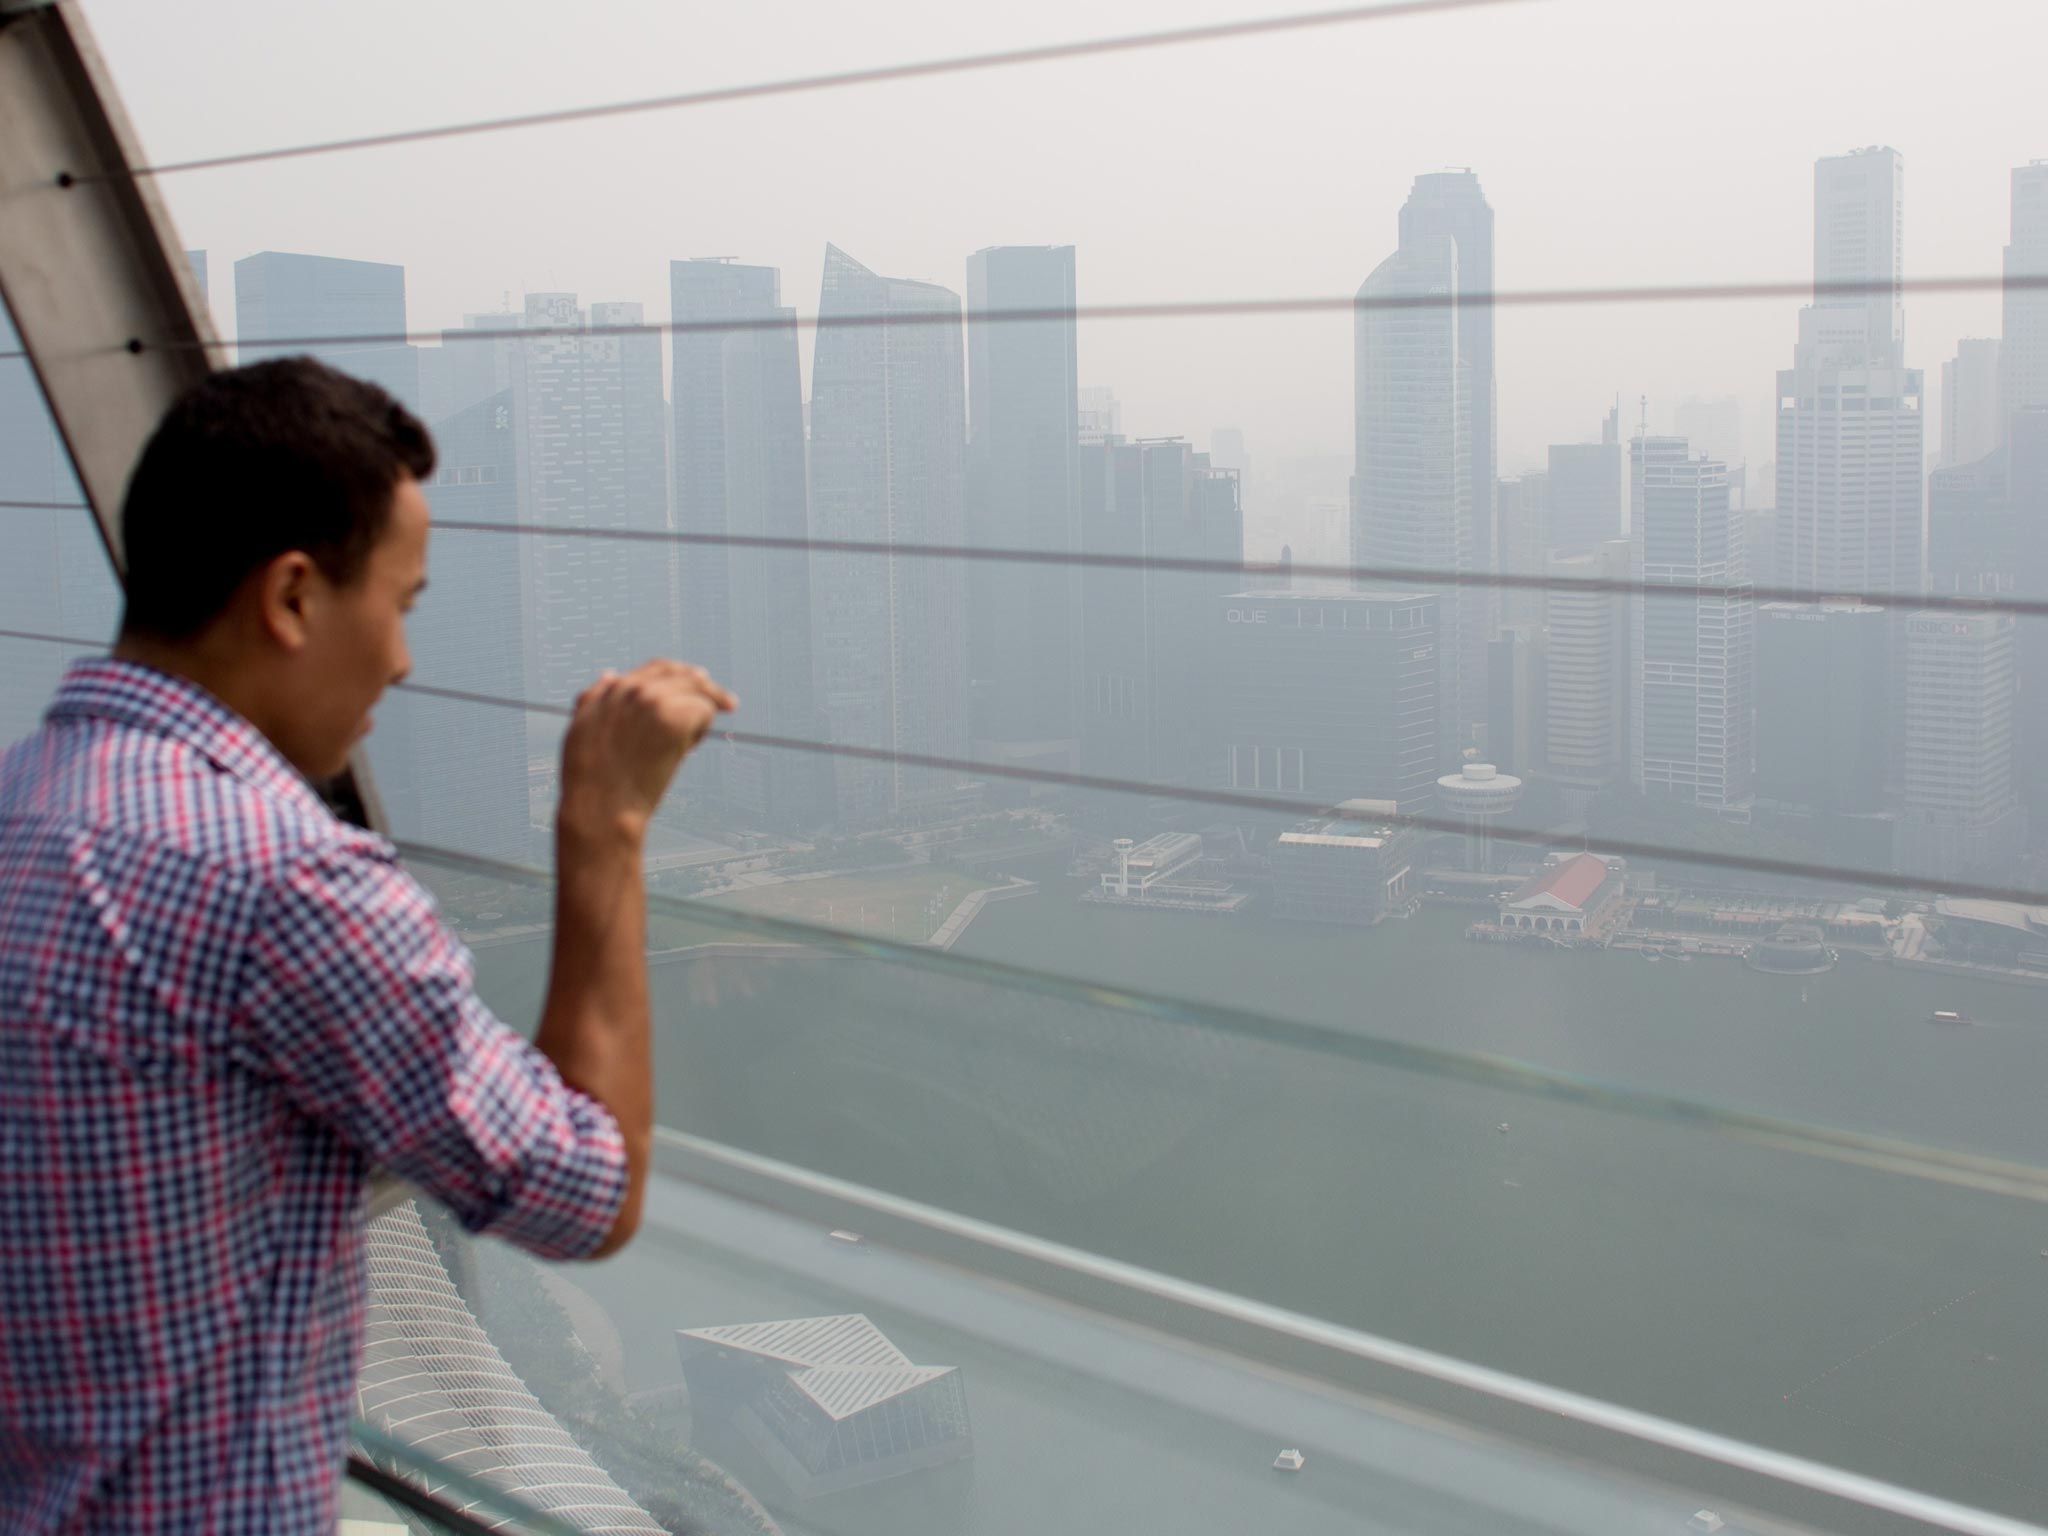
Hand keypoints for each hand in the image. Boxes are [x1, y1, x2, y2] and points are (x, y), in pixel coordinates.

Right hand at [557, 660, 736, 843]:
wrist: (600, 808)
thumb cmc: (590, 781)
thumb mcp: (580, 729)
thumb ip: (593, 699)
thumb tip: (610, 675)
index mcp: (612, 690)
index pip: (657, 668)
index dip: (682, 675)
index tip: (701, 681)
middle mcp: (632, 688)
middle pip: (683, 674)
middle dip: (706, 688)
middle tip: (729, 704)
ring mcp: (653, 701)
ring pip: (698, 691)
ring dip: (699, 717)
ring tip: (684, 746)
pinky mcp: (673, 718)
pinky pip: (705, 711)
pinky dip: (701, 732)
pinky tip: (684, 751)